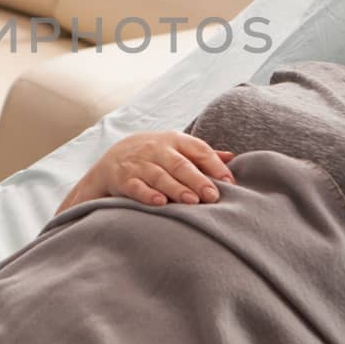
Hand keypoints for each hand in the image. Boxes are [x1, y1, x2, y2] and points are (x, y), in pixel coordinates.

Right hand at [71, 131, 235, 209]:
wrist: (111, 160)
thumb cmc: (154, 157)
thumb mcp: (176, 149)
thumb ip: (202, 155)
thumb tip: (233, 158)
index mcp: (174, 140)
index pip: (198, 149)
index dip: (214, 165)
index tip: (229, 182)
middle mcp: (156, 149)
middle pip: (180, 164)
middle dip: (198, 180)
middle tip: (213, 196)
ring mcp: (139, 164)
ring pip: (159, 176)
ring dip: (176, 189)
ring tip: (192, 201)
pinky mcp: (123, 178)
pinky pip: (136, 186)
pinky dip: (147, 194)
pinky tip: (161, 202)